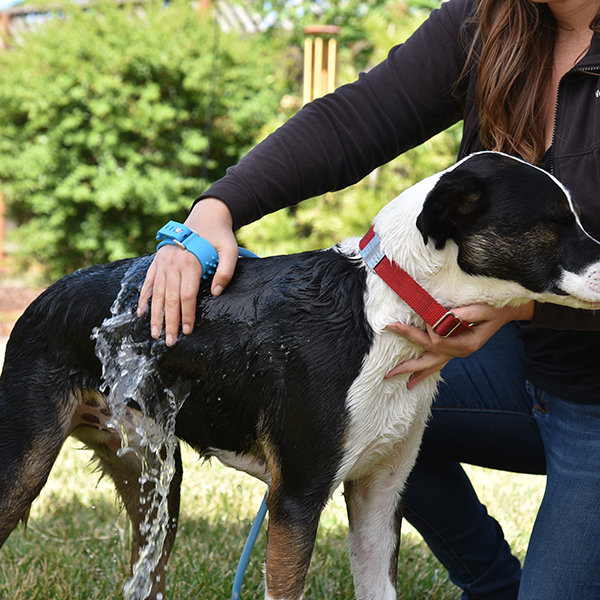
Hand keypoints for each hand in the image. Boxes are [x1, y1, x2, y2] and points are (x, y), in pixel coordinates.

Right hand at [137, 198, 237, 345]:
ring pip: (156, 293)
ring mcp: (162, 262)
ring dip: (154, 315)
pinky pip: (148, 281)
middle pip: (169, 299)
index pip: (187, 296)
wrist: (206, 216)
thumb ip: (226, 272)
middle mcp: (172, 263)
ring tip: (154, 333)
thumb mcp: (230, 251)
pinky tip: (140, 312)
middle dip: (169, 322)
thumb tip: (215, 293)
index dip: (187, 315)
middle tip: (169, 341)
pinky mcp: (157, 260)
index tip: (188, 331)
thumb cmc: (220, 236)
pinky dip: (143, 297)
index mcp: (190, 262)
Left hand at [385, 302, 534, 388]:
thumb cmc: (493, 310)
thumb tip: (448, 315)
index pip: (438, 340)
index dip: (428, 327)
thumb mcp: (484, 309)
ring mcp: (455, 354)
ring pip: (430, 366)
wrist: (504, 314)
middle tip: (388, 368)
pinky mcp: (453, 351)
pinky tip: (413, 379)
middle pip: (427, 358)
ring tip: (392, 375)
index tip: (425, 314)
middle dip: (407, 362)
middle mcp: (458, 353)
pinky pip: (436, 365)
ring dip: (411, 371)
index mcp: (465, 344)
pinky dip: (423, 371)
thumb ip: (467, 313)